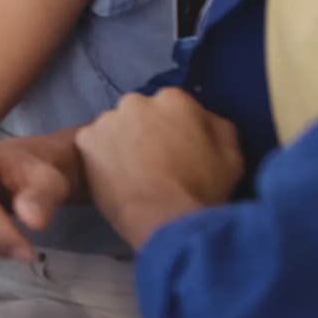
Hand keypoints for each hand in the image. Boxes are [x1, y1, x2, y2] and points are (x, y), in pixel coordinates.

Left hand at [76, 90, 242, 248]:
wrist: (165, 218)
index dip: (176, 132)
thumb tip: (203, 118)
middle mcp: (137, 100)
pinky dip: (100, 158)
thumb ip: (217, 127)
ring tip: (133, 174)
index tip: (178, 152)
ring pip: (114, 128)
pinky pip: (93, 145)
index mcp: (174, 99)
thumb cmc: (203, 189)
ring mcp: (107, 118)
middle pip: (141, 114)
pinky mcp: (85, 138)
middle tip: (154, 163)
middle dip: (146, 132)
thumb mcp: (232, 156)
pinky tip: (113, 178)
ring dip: (121, 143)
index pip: (173, 108)